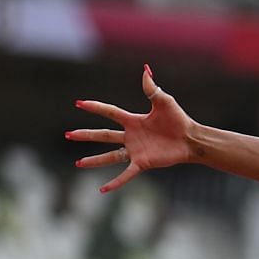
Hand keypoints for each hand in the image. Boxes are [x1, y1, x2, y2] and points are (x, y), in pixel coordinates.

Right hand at [68, 65, 197, 193]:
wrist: (191, 139)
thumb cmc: (179, 119)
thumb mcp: (163, 101)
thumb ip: (151, 88)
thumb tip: (146, 69)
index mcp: (133, 120)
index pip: (109, 112)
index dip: (95, 107)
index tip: (79, 104)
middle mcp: (131, 136)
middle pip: (103, 135)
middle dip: (85, 135)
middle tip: (67, 134)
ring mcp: (135, 150)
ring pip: (110, 156)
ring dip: (94, 160)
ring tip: (78, 163)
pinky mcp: (143, 163)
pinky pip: (126, 174)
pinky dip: (115, 182)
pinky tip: (103, 190)